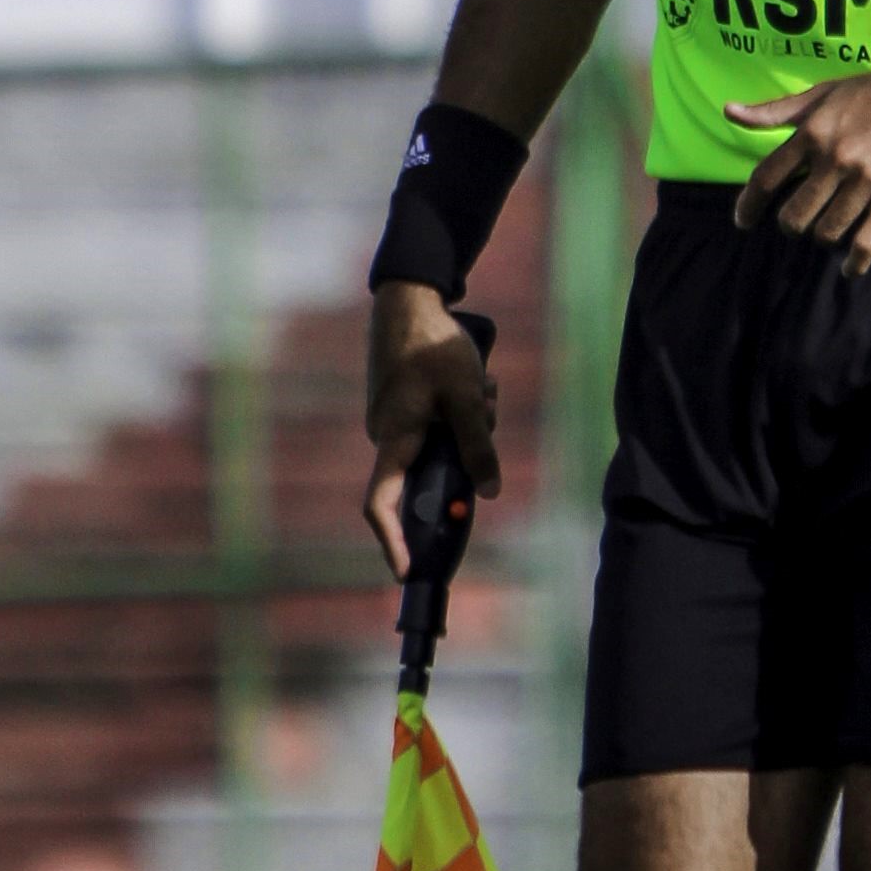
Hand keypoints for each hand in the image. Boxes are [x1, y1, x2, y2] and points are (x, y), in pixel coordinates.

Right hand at [362, 283, 500, 576]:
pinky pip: (440, 427)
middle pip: (430, 474)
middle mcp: (389, 437)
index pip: (381, 505)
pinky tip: (479, 382)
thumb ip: (478, 445)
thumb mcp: (467, 398)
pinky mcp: (407, 408)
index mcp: (394, 440)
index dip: (392, 542)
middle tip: (488, 411)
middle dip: (467, 456)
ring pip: (442, 446)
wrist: (409, 299)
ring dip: (472, 425)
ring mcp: (397, 422)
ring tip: (485, 387)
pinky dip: (464, 412)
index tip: (407, 571)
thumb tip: (490, 492)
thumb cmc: (433, 345)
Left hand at [727, 64, 870, 274]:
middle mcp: (836, 158)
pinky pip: (866, 244)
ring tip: (830, 232)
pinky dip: (854, 263)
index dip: (748, 205)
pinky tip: (850, 267)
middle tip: (798, 224)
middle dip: (791, 226)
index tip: (742, 222)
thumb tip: (729, 112)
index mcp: (814, 132)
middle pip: (794, 216)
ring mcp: (866, 181)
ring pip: (827, 232)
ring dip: (824, 239)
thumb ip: (777, 110)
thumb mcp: (826, 92)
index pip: (766, 178)